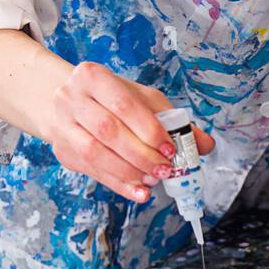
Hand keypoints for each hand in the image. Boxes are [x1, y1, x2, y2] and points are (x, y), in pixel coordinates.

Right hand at [44, 61, 214, 202]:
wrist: (68, 103)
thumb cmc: (110, 98)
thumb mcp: (141, 100)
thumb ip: (173, 121)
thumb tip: (205, 145)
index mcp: (92, 76)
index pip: (123, 104)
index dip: (149, 130)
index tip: (170, 148)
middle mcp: (71, 98)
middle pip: (108, 131)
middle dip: (141, 155)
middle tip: (165, 168)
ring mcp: (62, 125)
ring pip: (95, 154)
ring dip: (129, 171)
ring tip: (153, 179)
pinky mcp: (63, 151)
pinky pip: (93, 172)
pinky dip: (120, 185)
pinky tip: (139, 192)